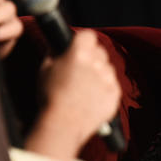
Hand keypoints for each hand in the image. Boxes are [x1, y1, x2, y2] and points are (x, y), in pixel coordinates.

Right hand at [24, 30, 120, 160]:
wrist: (63, 125)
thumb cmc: (51, 98)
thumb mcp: (45, 70)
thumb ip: (54, 53)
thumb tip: (58, 45)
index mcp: (79, 53)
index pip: (88, 35)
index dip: (83, 41)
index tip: (79, 47)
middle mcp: (97, 63)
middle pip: (100, 51)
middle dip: (92, 56)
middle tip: (80, 70)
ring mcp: (108, 78)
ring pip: (108, 67)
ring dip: (99, 73)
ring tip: (84, 88)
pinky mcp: (116, 93)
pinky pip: (113, 84)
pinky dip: (105, 89)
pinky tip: (91, 98)